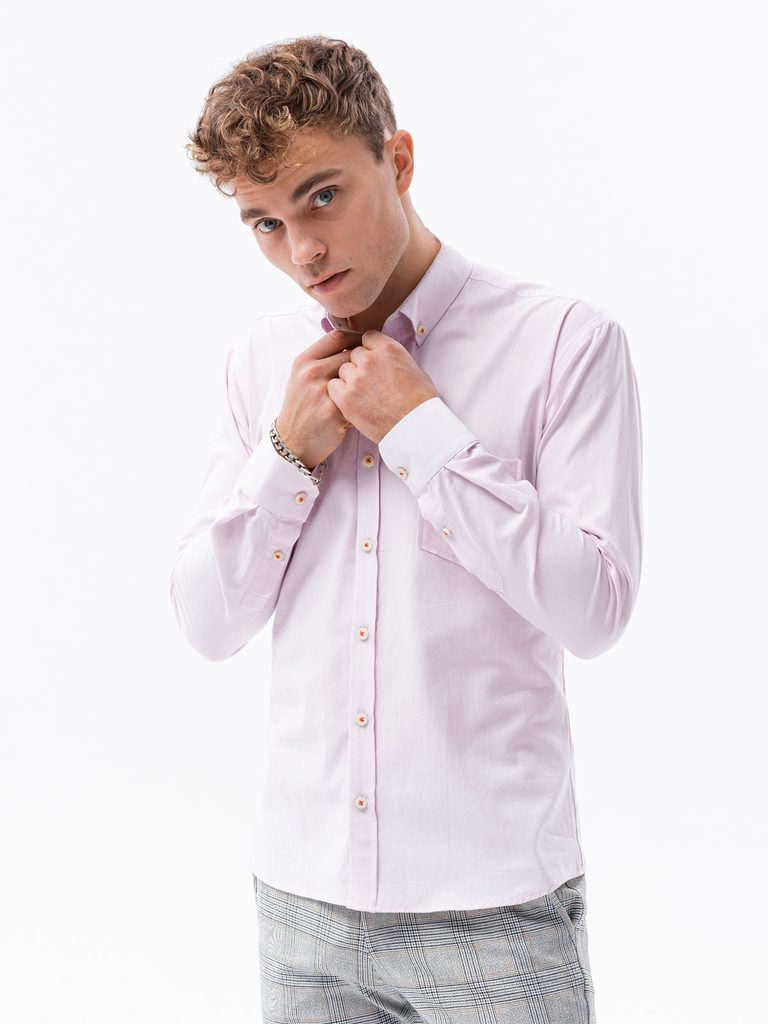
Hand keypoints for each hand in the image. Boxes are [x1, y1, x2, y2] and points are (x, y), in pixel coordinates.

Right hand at [275, 330, 361, 467]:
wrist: (293, 440)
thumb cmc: (302, 406)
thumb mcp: (301, 377)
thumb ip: (321, 358)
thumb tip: (352, 341)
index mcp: (304, 361)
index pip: (337, 336)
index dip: (356, 337)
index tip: (366, 345)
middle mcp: (311, 373)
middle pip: (351, 354)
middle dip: (364, 361)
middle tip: (374, 369)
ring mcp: (322, 392)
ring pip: (358, 375)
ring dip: (367, 380)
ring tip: (370, 388)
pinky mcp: (334, 411)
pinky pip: (360, 398)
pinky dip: (365, 402)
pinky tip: (365, 407)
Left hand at [326, 329, 438, 443]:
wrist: (415, 427)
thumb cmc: (421, 403)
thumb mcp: (416, 371)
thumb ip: (397, 360)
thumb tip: (392, 361)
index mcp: (389, 348)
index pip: (367, 338)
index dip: (369, 350)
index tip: (373, 362)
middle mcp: (370, 359)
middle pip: (353, 354)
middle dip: (360, 366)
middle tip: (369, 383)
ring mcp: (356, 378)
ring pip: (343, 371)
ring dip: (350, 380)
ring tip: (363, 396)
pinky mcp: (346, 397)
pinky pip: (333, 387)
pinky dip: (340, 394)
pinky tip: (352, 402)